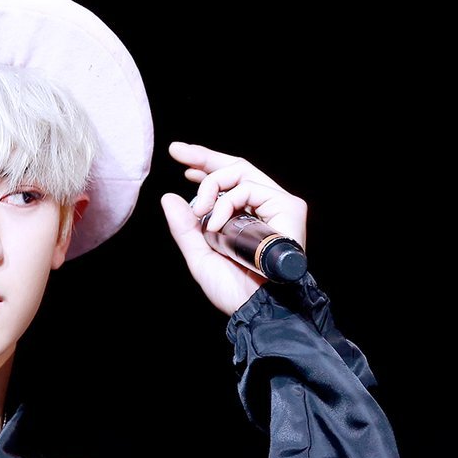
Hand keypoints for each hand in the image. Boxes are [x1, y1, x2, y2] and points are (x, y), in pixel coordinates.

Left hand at [160, 141, 307, 314]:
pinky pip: (250, 188)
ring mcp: (277, 205)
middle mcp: (261, 207)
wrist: (254, 306)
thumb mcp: (198, 254)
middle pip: (235, 168)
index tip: (178, 154)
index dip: (203, 164)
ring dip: (211, 187)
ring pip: (240, 173)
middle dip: (204, 157)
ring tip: (200, 213)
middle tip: (178, 152)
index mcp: (242, 217)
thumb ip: (184, 227)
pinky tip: (216, 223)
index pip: (225, 182)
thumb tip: (169, 197)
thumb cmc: (232, 289)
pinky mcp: (288, 207)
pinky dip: (227, 202)